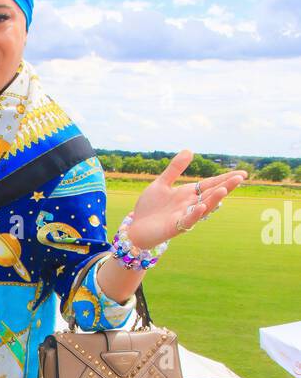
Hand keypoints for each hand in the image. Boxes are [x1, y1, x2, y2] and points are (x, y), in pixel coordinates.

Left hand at [123, 149, 246, 247]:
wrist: (136, 226)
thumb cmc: (150, 207)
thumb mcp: (162, 183)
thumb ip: (175, 169)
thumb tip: (190, 150)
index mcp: (188, 193)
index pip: (210, 184)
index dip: (225, 179)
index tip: (242, 173)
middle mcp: (190, 205)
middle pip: (211, 194)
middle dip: (225, 186)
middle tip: (240, 178)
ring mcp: (184, 216)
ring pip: (203, 208)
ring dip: (213, 199)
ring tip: (224, 190)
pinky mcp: (174, 227)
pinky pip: (188, 220)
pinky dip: (195, 214)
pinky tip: (201, 206)